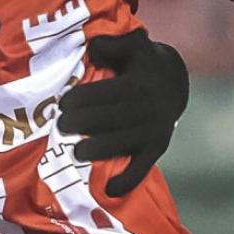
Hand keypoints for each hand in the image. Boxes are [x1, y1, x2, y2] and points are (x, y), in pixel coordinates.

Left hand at [56, 28, 189, 197]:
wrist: (174, 84)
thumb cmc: (142, 64)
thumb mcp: (134, 46)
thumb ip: (113, 44)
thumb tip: (93, 46)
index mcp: (138, 85)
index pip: (106, 94)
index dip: (82, 99)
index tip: (62, 104)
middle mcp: (147, 110)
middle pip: (110, 119)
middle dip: (82, 122)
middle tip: (60, 126)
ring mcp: (153, 132)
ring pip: (122, 143)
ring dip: (98, 150)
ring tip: (76, 153)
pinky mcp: (156, 149)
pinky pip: (142, 168)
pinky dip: (128, 180)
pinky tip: (110, 189)